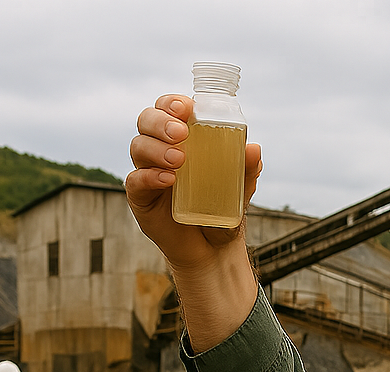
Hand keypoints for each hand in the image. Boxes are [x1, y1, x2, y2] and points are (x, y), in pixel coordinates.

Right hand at [126, 95, 262, 350]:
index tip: (187, 107)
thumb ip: (247, 170)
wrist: (214, 251)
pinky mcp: (140, 198)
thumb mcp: (241, 190)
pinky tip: (168, 180)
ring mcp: (147, 172)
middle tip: (181, 133)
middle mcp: (160, 150)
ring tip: (180, 160)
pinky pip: (135, 181)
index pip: (168, 108)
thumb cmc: (224, 210)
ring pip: (138, 147)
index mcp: (182, 138)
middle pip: (146, 120)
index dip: (171, 102)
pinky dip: (150, 176)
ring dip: (157, 148)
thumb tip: (254, 148)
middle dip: (160, 121)